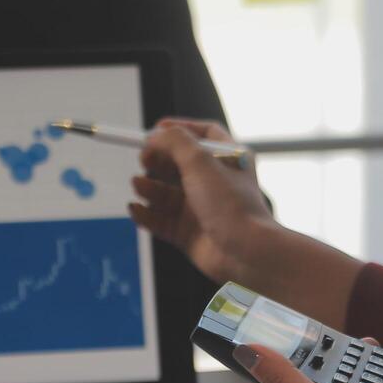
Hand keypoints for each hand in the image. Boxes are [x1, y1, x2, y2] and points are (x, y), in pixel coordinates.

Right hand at [130, 119, 274, 283]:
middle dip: (158, 160)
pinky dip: (146, 215)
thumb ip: (174, 141)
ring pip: (166, 194)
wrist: (245, 253)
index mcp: (229, 160)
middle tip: (143, 159)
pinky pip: (160, 221)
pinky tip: (136, 210)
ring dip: (148, 188)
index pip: (204, 134)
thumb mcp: (201, 161)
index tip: (156, 129)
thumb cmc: (232, 206)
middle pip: (178, 164)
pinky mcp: (189, 233)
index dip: (180, 129)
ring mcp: (201, 209)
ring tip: (139, 185)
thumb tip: (153, 135)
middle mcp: (215, 183)